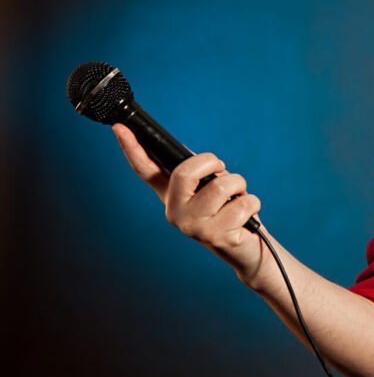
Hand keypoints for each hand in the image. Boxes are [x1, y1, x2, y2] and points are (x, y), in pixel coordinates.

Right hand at [112, 123, 263, 274]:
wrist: (247, 249)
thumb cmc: (230, 212)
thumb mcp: (211, 190)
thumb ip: (200, 175)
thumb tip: (205, 162)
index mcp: (171, 195)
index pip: (146, 169)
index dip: (132, 148)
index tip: (119, 127)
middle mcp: (175, 211)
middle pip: (184, 172)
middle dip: (212, 162)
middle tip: (221, 170)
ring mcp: (192, 226)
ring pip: (219, 186)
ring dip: (239, 184)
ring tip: (239, 196)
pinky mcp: (215, 235)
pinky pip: (242, 203)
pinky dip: (252, 202)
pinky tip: (246, 215)